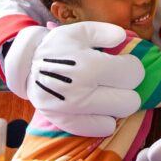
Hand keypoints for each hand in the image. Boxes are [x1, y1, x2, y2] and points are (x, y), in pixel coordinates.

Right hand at [4, 22, 142, 136]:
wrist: (27, 65)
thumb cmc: (58, 46)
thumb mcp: (80, 31)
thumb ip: (105, 32)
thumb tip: (122, 38)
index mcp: (88, 66)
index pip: (133, 74)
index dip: (133, 67)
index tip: (126, 63)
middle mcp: (81, 92)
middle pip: (130, 101)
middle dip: (129, 88)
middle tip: (118, 80)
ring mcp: (72, 110)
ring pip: (117, 116)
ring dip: (117, 104)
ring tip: (108, 92)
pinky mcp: (65, 122)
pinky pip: (97, 129)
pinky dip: (104, 121)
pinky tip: (101, 108)